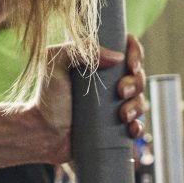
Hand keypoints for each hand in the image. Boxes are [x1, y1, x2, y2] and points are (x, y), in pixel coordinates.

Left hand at [33, 36, 147, 160]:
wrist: (42, 133)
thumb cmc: (46, 97)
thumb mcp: (54, 63)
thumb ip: (78, 49)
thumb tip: (116, 57)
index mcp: (98, 62)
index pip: (127, 49)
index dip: (136, 53)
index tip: (130, 65)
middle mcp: (109, 82)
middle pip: (138, 75)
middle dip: (136, 83)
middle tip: (121, 92)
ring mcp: (113, 105)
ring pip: (140, 100)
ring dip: (137, 106)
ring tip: (122, 115)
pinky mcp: (115, 127)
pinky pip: (136, 126)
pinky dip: (137, 127)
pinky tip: (130, 128)